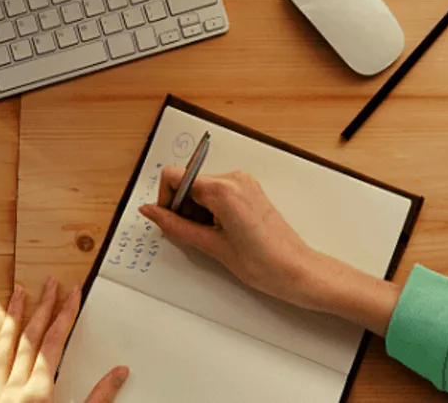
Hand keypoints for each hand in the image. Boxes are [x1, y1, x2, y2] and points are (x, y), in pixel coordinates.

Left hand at [0, 278, 129, 402]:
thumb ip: (98, 399)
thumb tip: (119, 373)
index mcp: (40, 392)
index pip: (56, 342)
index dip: (66, 314)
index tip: (73, 292)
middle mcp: (14, 389)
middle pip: (31, 339)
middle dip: (42, 307)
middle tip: (49, 283)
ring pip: (2, 349)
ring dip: (12, 319)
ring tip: (17, 293)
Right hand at [139, 168, 400, 334]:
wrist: (297, 271)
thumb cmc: (263, 263)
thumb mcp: (211, 246)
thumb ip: (175, 226)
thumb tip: (150, 211)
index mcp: (223, 189)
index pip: (174, 176)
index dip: (166, 199)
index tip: (171, 221)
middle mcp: (234, 178)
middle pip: (188, 182)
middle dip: (183, 208)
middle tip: (196, 236)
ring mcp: (244, 183)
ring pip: (202, 189)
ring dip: (198, 211)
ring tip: (214, 238)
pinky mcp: (250, 191)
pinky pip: (218, 193)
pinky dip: (212, 210)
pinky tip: (223, 233)